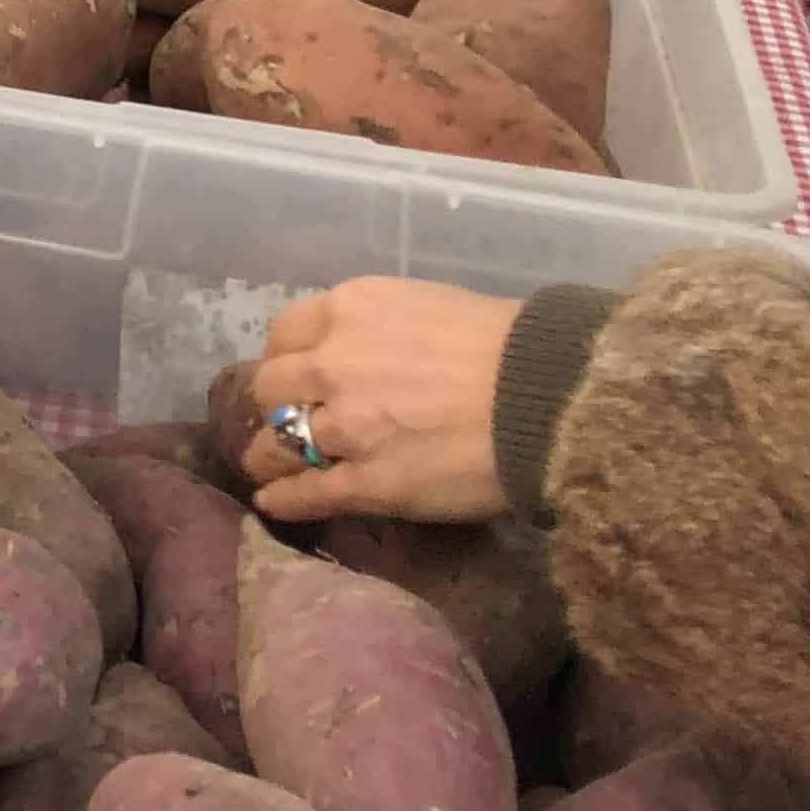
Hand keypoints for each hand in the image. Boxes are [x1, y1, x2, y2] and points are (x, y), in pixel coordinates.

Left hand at [237, 278, 521, 524]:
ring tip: (264, 468)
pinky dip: (284, 500)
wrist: (545, 396)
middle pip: (271, 388)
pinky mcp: (367, 483)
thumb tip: (370, 348)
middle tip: (285, 418)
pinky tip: (270, 505)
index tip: (291, 372)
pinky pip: (310, 493)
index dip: (283, 356)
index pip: (284, 333)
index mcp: (348, 310)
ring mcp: (345, 428)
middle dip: (274, 405)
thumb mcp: (426, 305)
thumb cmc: (502, 342)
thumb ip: (380, 328)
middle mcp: (332, 364)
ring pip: (278, 445)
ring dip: (267, 457)